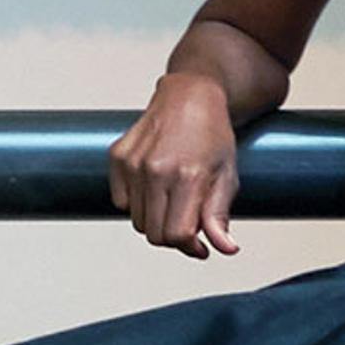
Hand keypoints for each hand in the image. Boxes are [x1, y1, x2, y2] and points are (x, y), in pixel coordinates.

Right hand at [110, 73, 241, 257]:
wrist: (190, 96)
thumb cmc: (212, 135)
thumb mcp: (227, 176)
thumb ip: (219, 216)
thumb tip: (224, 248)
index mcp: (187, 176)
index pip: (177, 235)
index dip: (191, 247)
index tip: (200, 246)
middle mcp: (155, 169)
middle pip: (154, 234)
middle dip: (173, 235)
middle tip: (188, 221)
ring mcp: (132, 162)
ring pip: (136, 220)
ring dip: (155, 218)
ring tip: (173, 199)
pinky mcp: (117, 157)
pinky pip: (120, 201)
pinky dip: (136, 202)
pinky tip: (155, 186)